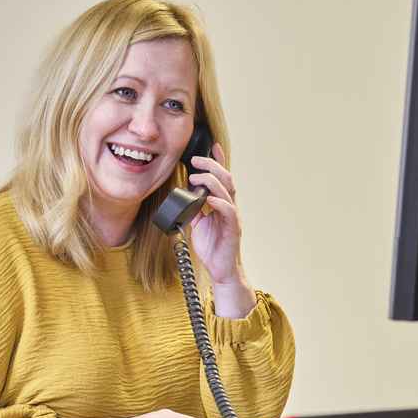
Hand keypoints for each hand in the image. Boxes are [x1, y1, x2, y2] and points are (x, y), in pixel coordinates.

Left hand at [188, 144, 255, 317]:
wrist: (221, 271)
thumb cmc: (212, 247)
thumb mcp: (197, 224)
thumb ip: (194, 208)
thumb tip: (184, 195)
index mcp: (222, 204)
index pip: (222, 178)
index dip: (218, 161)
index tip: (211, 146)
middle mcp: (229, 207)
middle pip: (226, 179)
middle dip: (212, 166)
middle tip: (196, 160)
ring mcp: (232, 218)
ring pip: (228, 192)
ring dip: (212, 181)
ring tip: (196, 177)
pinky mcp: (233, 230)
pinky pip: (229, 212)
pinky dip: (219, 203)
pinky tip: (209, 199)